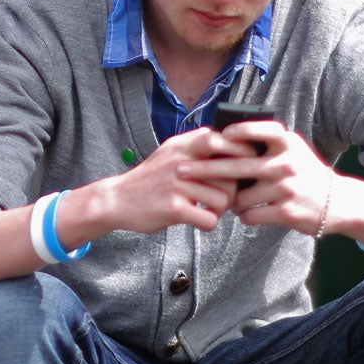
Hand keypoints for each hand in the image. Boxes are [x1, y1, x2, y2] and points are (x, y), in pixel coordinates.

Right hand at [62, 126, 245, 240]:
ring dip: (219, 210)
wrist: (117, 200)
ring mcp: (176, 184)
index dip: (242, 153)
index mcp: (183, 145)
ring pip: (222, 200)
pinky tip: (197, 220)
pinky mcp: (174, 208)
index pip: (223, 140)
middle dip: (232, 190)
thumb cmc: (152, 178)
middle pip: (230, 175)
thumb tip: (239, 145)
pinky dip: (208, 223)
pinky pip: (209, 219)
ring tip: (207, 209)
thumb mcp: (171, 152)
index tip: (246, 165)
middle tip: (224, 198)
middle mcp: (180, 161)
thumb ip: (199, 146)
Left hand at [179, 120, 339, 234]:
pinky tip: (249, 213)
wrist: (338, 203)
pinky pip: (250, 215)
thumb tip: (223, 136)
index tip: (220, 134)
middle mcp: (288, 163)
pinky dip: (245, 215)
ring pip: (241, 197)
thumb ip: (265, 143)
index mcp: (288, 144)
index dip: (242, 131)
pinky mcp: (286, 212)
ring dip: (232, 201)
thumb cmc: (305, 173)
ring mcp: (287, 188)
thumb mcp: (293, 150)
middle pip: (239, 166)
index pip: (263, 130)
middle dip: (205, 169)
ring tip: (234, 202)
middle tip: (181, 171)